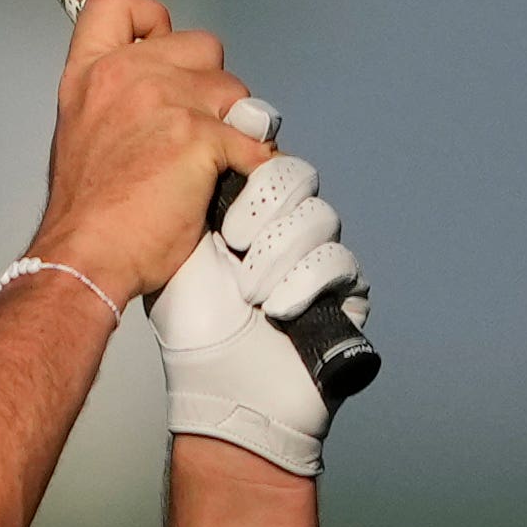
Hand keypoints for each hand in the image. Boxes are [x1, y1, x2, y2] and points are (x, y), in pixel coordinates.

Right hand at [26, 0, 268, 305]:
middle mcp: (125, 76)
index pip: (116, 2)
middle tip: (193, 128)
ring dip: (234, 125)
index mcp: (90, 74)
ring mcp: (164, 102)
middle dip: (210, 84)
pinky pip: (254, 140)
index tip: (161, 48)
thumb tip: (161, 101)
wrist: (86, 256)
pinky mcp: (198, 136)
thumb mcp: (80, 132)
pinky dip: (255, 164)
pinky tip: (237, 182)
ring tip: (209, 163)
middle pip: (202, 43)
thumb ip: (117, 100)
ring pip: (236, 90)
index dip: (152, 19)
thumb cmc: (88, 212)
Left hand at [155, 147, 367, 477]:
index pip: (269, 160)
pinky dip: (302, 282)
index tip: (232, 181)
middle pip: (299, 178)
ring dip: (277, 254)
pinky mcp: (346, 291)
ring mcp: (318, 257)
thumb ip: (193, 192)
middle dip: (264, 204)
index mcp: (247, 210)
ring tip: (247, 290)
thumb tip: (204, 137)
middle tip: (233, 240)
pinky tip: (275, 306)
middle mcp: (286, 227)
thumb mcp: (180, 247)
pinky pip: (338, 262)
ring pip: (319, 217)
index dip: (256, 162)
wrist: (220, 389)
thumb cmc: (191, 325)